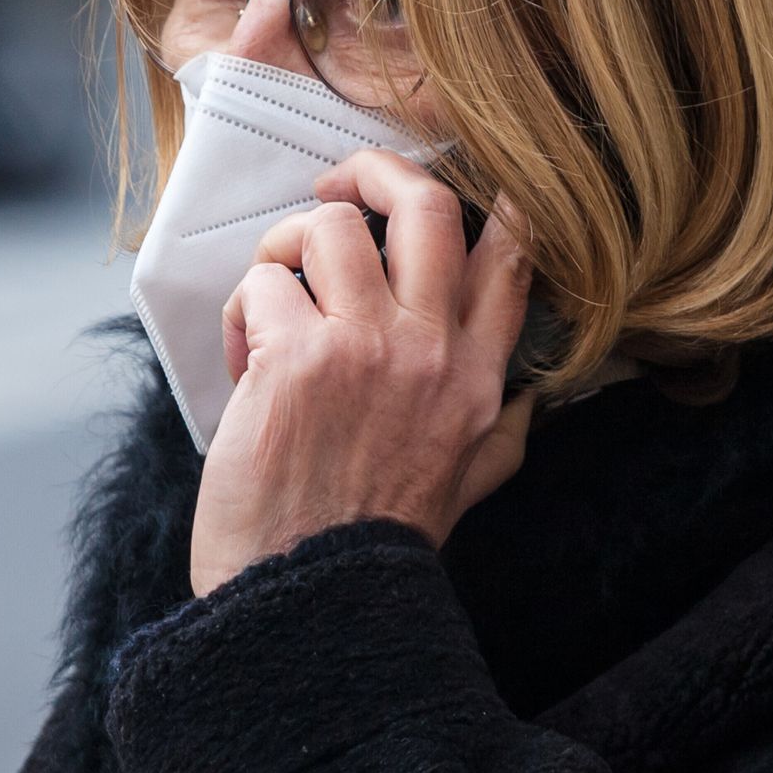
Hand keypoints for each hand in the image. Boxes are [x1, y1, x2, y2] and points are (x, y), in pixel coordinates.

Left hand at [189, 149, 535, 596]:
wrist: (306, 602)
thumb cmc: (370, 542)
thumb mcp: (466, 488)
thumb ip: (500, 433)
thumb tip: (531, 396)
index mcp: (480, 381)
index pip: (512, 257)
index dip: (491, 199)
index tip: (448, 184)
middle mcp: (433, 353)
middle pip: (426, 204)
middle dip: (374, 170)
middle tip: (337, 190)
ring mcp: (366, 348)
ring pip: (329, 227)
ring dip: (284, 250)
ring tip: (272, 302)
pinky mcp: (296, 357)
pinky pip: (262, 282)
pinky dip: (241, 313)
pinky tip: (243, 365)